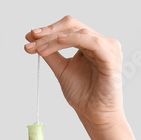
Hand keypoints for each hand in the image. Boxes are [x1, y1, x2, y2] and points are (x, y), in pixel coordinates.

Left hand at [23, 15, 126, 139]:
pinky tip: (60, 41)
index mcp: (89, 43)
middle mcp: (100, 42)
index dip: (48, 30)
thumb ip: (49, 53)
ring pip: (79, 33)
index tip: (29, 36)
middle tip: (32, 39)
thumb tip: (31, 36)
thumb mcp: (61, 69)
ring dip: (55, 39)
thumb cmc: (82, 94)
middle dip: (49, 32)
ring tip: (40, 50)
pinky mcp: (111, 57)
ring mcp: (108, 48)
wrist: (94, 114)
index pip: (68, 28)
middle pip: (73, 26)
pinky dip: (75, 40)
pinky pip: (93, 42)